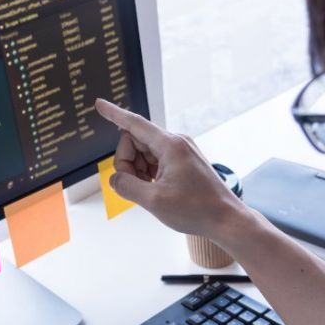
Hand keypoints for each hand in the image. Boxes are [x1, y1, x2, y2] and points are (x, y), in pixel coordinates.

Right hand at [95, 99, 251, 241]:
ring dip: (138, 170)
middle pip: (135, 141)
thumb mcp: (153, 201)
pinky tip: (157, 189)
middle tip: (135, 186)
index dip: (113, 114)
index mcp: (170, 145)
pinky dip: (149, 173)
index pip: (133, 123)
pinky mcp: (183, 161)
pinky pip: (155, 160)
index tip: (98, 104)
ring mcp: (181, 151)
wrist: (226, 220)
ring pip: (144, 152)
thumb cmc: (197, 210)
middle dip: (127, 162)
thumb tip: (114, 179)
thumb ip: (126, 186)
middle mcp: (176, 142)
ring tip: (151, 191)